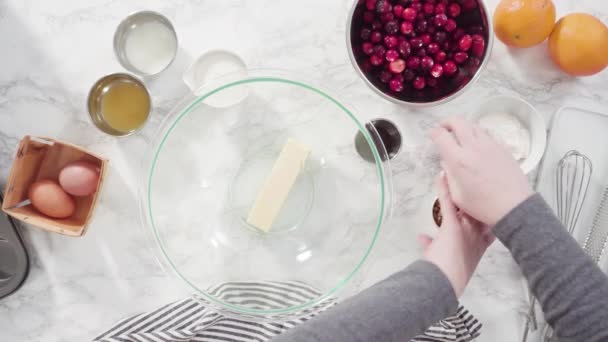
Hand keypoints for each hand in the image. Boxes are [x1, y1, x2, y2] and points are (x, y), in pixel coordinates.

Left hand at [420, 174, 494, 296]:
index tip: (484, 209)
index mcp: (478, 247)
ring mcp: (465, 229)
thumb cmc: (448, 276)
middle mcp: (474, 237)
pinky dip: (443, 188)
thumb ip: (432, 244)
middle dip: (476, 203)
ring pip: (466, 205)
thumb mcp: (441, 258)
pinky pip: (448, 202)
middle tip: (475, 190)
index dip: (486, 218)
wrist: (443, 282)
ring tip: (463, 180)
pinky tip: (441, 175)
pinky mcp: (451, 225)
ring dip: (462, 193)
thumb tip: (423, 237)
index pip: (486, 229)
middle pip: (479, 214)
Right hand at [431, 117, 533, 225]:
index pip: (441, 136)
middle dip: (448, 122)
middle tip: (444, 128)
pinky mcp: (503, 148)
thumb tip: (446, 163)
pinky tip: (478, 145)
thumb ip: (448, 176)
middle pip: (458, 121)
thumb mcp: (457, 196)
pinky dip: (479, 134)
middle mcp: (473, 148)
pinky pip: (488, 134)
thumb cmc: (484, 206)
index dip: (434, 133)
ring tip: (461, 135)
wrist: (513, 207)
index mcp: (459, 161)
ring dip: (464, 126)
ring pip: (474, 125)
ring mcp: (490, 146)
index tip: (433, 135)